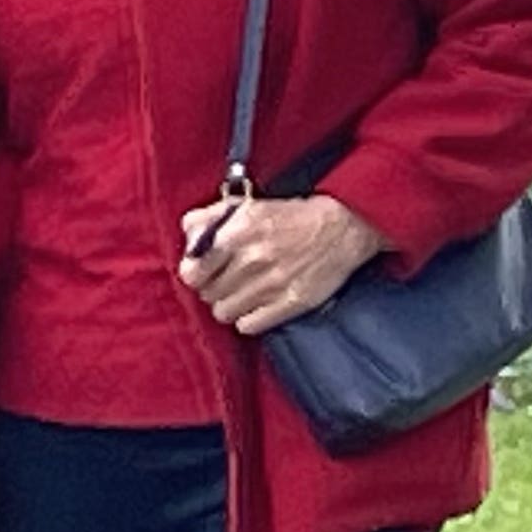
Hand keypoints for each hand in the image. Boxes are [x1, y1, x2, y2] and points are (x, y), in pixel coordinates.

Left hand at [178, 195, 384, 333]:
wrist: (343, 228)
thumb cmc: (292, 217)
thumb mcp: (247, 205)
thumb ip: (210, 217)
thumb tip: (188, 234)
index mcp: (239, 231)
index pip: (192, 270)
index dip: (194, 273)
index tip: (202, 272)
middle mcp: (253, 258)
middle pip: (207, 294)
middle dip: (213, 288)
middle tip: (227, 280)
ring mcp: (273, 283)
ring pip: (223, 313)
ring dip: (229, 305)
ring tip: (242, 293)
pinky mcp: (290, 303)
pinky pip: (247, 326)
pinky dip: (248, 319)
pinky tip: (257, 305)